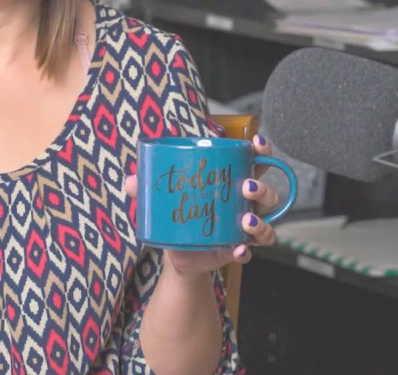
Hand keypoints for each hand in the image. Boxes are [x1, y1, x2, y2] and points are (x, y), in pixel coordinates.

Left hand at [125, 134, 279, 279]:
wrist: (178, 253)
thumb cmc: (179, 215)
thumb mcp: (163, 199)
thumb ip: (147, 189)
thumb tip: (130, 180)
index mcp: (231, 182)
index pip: (255, 162)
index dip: (261, 151)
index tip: (255, 144)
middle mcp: (245, 204)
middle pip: (267, 193)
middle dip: (262, 188)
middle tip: (246, 186)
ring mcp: (244, 228)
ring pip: (267, 222)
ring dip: (261, 221)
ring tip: (245, 220)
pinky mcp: (237, 250)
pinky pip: (249, 251)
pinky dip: (245, 251)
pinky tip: (238, 250)